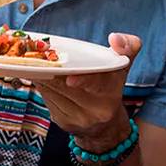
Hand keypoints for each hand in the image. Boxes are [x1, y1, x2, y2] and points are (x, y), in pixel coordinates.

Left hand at [36, 32, 140, 149]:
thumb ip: (127, 46)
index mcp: (111, 93)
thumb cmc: (110, 86)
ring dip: (43, 76)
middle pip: (66, 86)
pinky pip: (48, 100)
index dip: (83, 80)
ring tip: (37, 63)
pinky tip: (42, 77)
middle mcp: (96, 110)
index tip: (70, 79)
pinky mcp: (63, 123)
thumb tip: (115, 38)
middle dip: (52, 71)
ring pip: (53, 92)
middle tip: (40, 56)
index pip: (97, 84)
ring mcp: (78, 119)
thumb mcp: (123, 66)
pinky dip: (43, 86)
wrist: (105, 127)